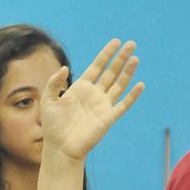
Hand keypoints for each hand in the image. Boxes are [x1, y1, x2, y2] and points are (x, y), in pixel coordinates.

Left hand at [40, 39, 144, 161]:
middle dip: (120, 58)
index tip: (116, 42)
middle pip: (111, 72)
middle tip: (131, 44)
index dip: (106, 54)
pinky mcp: (108, 117)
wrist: (60, 146)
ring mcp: (102, 105)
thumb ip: (54, 83)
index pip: (97, 67)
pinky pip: (124, 104)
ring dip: (128, 71)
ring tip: (135, 58)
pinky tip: (140, 84)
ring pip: (119, 84)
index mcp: (80, 88)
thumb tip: (65, 68)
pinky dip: (133, 95)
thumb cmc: (52, 125)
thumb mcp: (48, 101)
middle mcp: (94, 94)